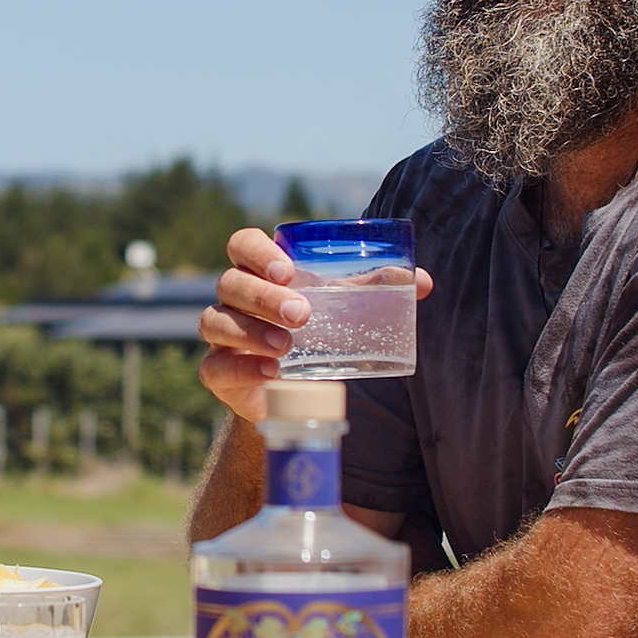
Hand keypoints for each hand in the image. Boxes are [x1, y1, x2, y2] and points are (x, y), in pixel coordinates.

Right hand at [197, 227, 431, 420]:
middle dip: (263, 297)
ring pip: (216, 321)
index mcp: (260, 272)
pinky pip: (215, 368)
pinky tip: (270, 373)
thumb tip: (422, 281)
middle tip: (301, 314)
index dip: (257, 252)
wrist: (294, 392)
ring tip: (287, 346)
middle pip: (231, 283)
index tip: (286, 270)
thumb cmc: (316, 334)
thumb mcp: (341, 309)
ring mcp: (221, 336)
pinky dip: (242, 369)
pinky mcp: (219, 373)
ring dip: (251, 332)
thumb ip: (374, 291)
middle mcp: (233, 298)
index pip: (242, 245)